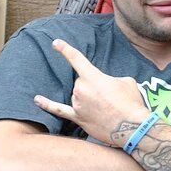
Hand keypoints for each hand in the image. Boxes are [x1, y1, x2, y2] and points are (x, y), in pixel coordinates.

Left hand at [34, 39, 151, 146]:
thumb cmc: (131, 103)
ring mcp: (78, 104)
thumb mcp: (126, 82)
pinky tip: (37, 100)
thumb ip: (111, 80)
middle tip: (111, 98)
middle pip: (81, 82)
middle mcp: (81, 89)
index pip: (76, 58)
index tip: (56, 43)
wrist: (132, 127)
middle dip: (95, 87)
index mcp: (92, 77)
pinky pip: (59, 110)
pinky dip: (47, 104)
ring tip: (108, 109)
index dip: (65, 49)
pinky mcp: (78, 118)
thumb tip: (106, 87)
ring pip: (78, 96)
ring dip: (91, 100)